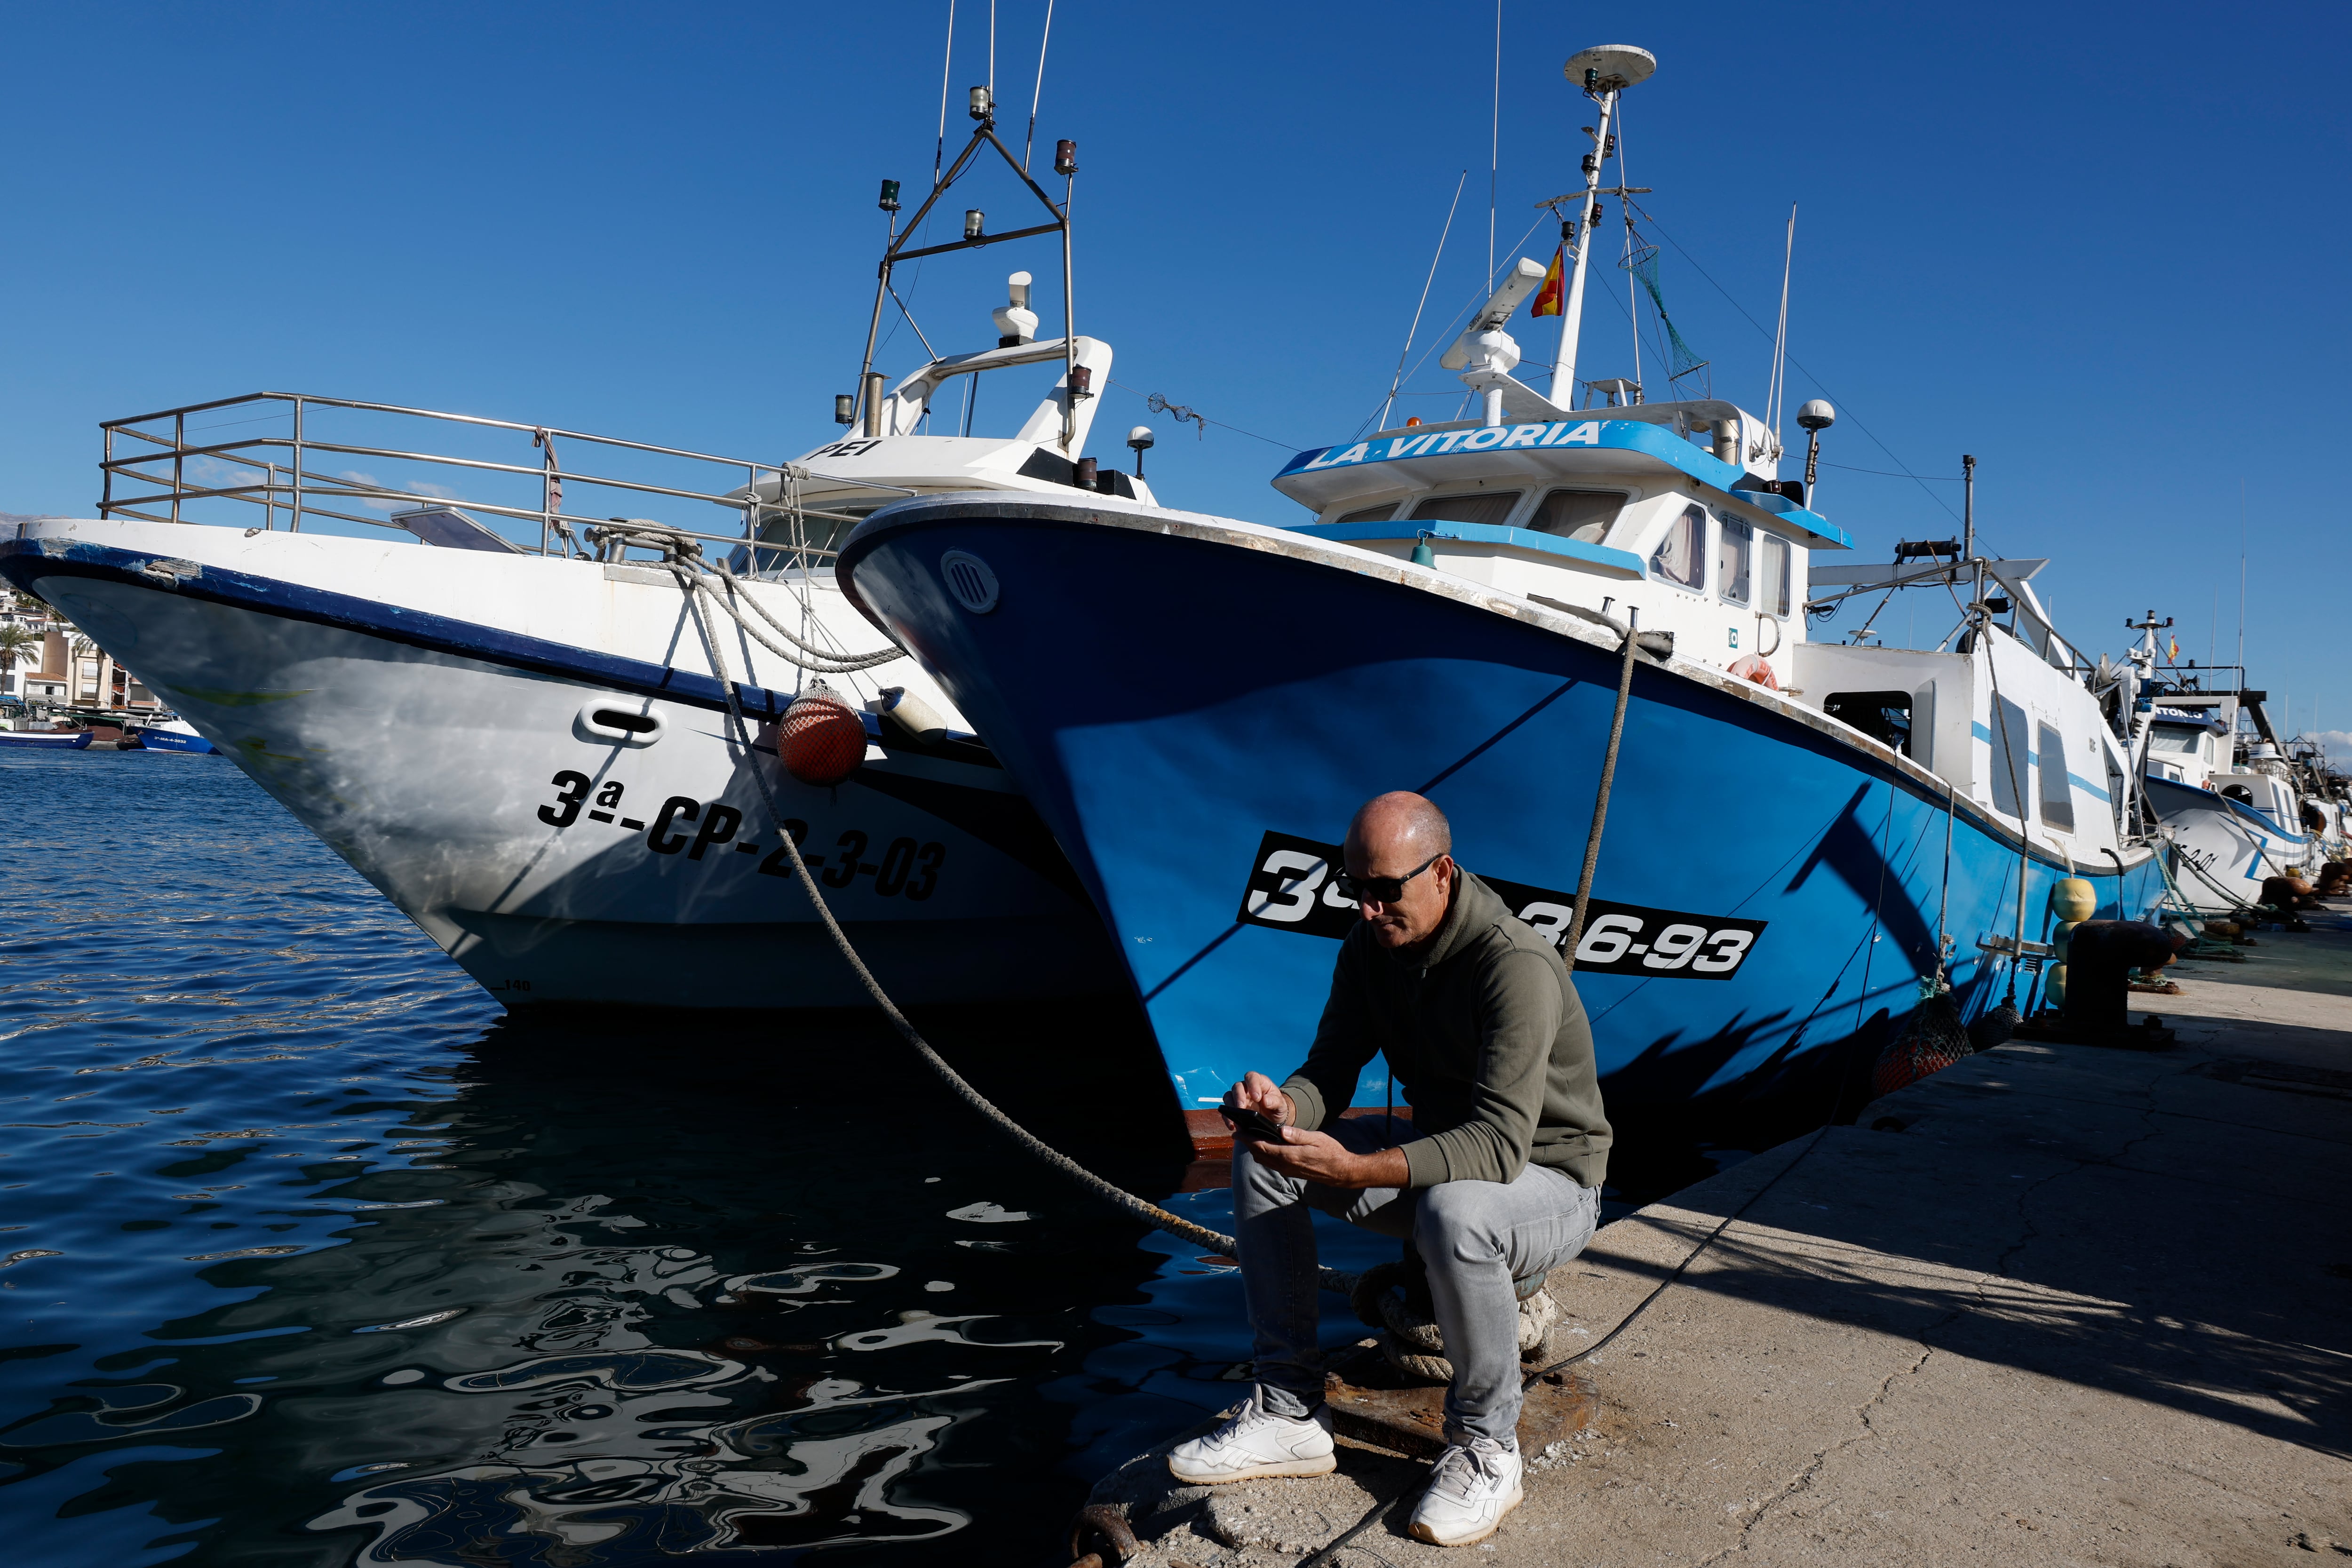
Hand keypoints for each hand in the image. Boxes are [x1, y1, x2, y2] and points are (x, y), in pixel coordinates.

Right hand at [1221, 1071, 1294, 1129]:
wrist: (1273, 1120)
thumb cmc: (1277, 1108)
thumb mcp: (1281, 1106)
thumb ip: (1275, 1102)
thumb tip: (1265, 1100)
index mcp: (1260, 1083)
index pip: (1252, 1077)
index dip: (1252, 1085)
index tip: (1257, 1097)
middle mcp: (1247, 1088)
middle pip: (1238, 1086)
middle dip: (1239, 1096)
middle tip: (1242, 1107)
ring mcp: (1239, 1098)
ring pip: (1228, 1096)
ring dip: (1231, 1106)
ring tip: (1236, 1117)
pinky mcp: (1234, 1108)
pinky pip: (1226, 1110)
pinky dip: (1227, 1117)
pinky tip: (1233, 1126)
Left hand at [1242, 1124, 1368, 1184]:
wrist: (1341, 1172)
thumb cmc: (1331, 1152)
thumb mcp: (1316, 1139)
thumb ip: (1297, 1135)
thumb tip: (1281, 1130)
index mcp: (1289, 1155)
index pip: (1262, 1147)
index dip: (1247, 1140)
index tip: (1237, 1132)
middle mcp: (1285, 1165)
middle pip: (1259, 1154)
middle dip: (1247, 1144)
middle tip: (1238, 1132)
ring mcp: (1287, 1170)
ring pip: (1264, 1160)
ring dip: (1254, 1150)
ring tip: (1247, 1138)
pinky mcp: (1290, 1172)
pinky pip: (1271, 1164)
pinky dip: (1263, 1155)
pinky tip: (1263, 1147)